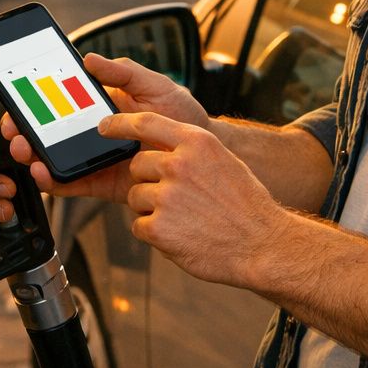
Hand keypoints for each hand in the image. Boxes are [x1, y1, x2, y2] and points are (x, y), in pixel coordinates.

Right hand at [0, 53, 210, 232]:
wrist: (204, 154)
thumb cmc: (183, 115)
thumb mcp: (156, 84)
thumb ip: (124, 72)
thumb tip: (90, 59)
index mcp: (101, 104)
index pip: (59, 101)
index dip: (33, 102)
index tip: (18, 102)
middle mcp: (93, 131)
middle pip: (49, 132)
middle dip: (25, 132)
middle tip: (16, 133)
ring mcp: (97, 158)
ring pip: (56, 159)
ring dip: (35, 158)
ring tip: (28, 154)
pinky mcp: (105, 183)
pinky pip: (75, 184)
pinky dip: (56, 182)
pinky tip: (46, 176)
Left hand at [108, 111, 286, 287]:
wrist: (263, 245)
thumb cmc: (246, 205)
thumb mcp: (223, 161)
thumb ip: (190, 151)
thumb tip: (158, 147)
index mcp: (197, 143)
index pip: (146, 122)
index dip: (120, 123)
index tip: (105, 126)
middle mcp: (179, 165)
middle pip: (138, 165)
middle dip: (147, 180)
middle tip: (175, 197)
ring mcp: (167, 197)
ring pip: (136, 196)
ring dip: (152, 209)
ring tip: (184, 219)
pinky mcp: (158, 228)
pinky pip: (139, 225)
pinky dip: (155, 233)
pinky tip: (182, 235)